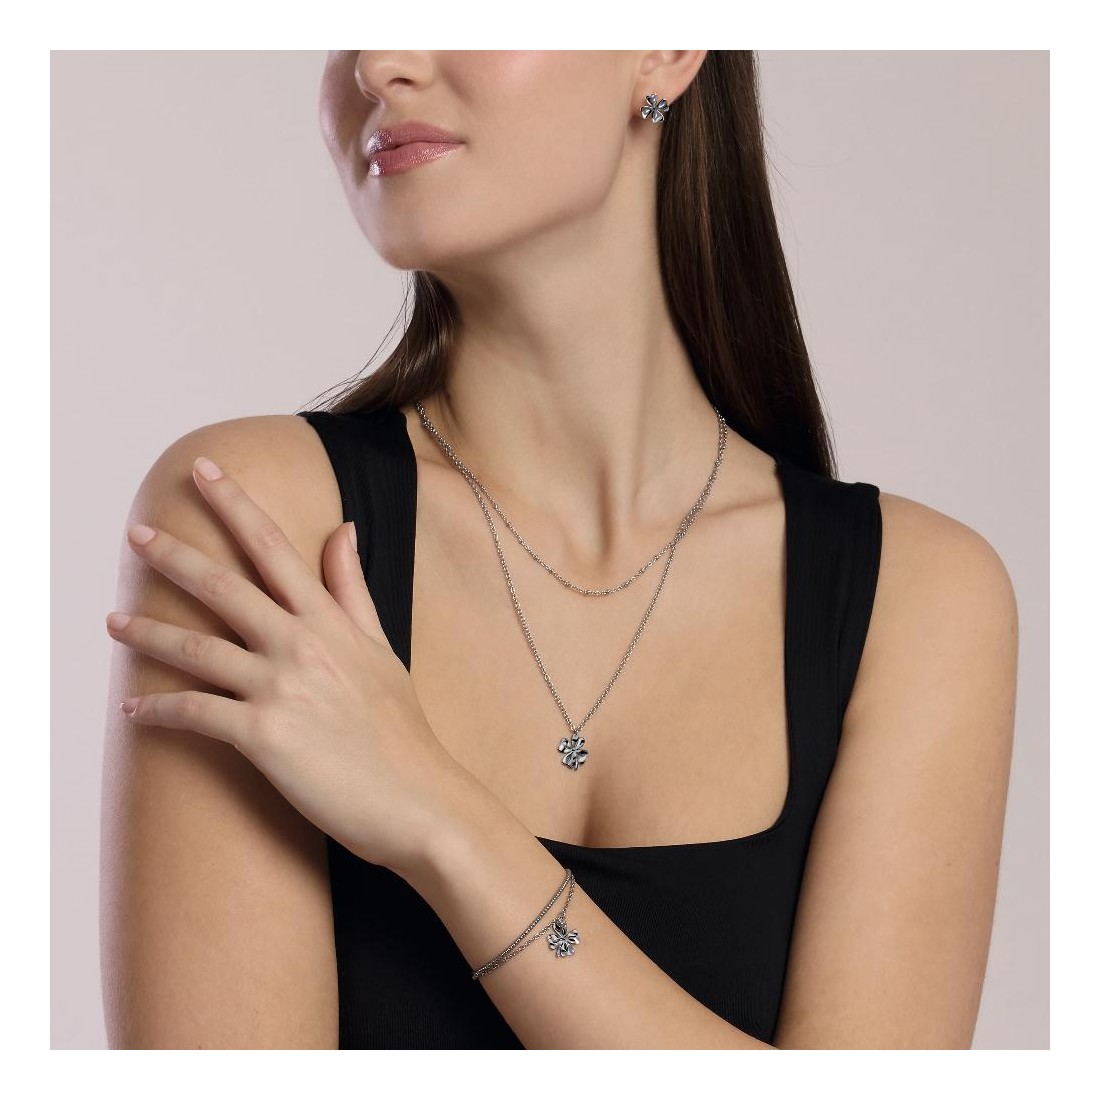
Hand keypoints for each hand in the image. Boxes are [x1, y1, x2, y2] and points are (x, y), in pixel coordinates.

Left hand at [106, 453, 455, 875]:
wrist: (418, 800)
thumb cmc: (401, 730)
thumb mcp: (381, 648)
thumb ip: (352, 588)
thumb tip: (342, 527)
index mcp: (329, 621)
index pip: (274, 546)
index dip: (235, 503)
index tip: (203, 470)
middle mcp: (302, 644)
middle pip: (224, 586)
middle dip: (175, 554)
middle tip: (137, 532)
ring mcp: (281, 687)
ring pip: (197, 649)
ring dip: (149, 634)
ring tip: (114, 622)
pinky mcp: (264, 735)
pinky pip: (195, 714)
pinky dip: (158, 710)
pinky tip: (134, 710)